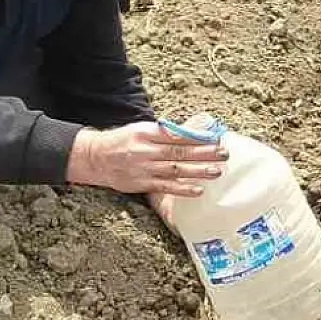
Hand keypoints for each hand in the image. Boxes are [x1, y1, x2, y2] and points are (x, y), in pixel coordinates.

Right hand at [66, 121, 227, 197]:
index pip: (178, 135)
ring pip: (176, 170)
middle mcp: (147, 151)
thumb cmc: (123, 141)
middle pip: (180, 152)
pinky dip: (182, 189)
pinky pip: (165, 187)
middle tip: (224, 153)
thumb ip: (164, 132)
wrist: (96, 158)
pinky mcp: (142, 184)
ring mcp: (145, 169)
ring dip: (198, 171)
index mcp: (148, 133)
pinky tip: (198, 190)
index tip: (216, 138)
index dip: (198, 137)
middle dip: (204, 153)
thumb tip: (192, 131)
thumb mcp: (142, 130)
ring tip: (217, 171)